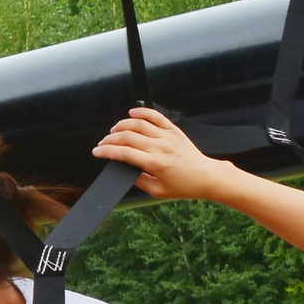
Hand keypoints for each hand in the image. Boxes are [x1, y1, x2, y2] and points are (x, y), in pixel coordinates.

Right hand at [92, 107, 239, 200]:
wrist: (206, 176)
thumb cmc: (183, 186)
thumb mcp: (157, 191)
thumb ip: (138, 180)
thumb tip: (124, 169)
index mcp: (155, 164)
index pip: (124, 153)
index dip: (107, 151)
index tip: (97, 152)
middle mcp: (160, 147)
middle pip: (128, 136)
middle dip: (110, 139)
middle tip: (102, 143)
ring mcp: (168, 136)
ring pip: (139, 124)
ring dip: (122, 125)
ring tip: (114, 131)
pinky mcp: (174, 130)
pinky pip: (156, 117)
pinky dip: (142, 112)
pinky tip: (132, 113)